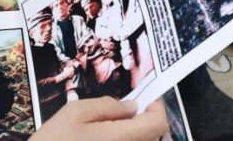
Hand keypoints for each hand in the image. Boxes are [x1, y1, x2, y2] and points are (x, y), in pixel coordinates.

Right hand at [31, 98, 168, 140]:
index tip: (146, 96)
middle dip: (144, 119)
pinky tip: (103, 140)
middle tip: (124, 109)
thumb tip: (131, 106)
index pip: (157, 123)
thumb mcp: (74, 113)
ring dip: (134, 133)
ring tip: (110, 126)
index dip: (156, 107)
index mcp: (123, 138)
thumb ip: (106, 106)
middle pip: (153, 136)